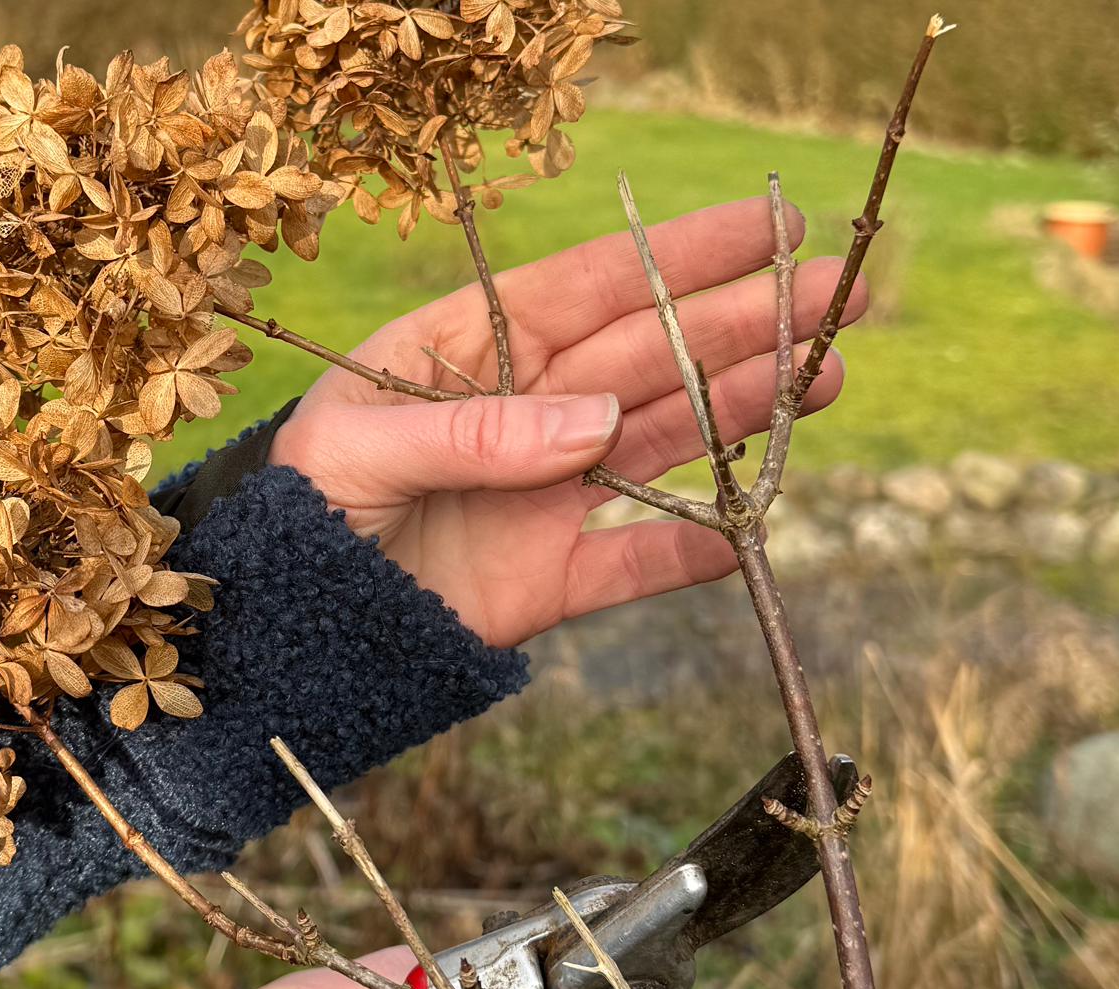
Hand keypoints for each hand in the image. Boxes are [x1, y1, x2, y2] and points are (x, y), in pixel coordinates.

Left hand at [268, 196, 867, 647]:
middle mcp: (526, 413)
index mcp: (473, 352)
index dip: (683, 257)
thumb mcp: (357, 451)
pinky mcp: (552, 580)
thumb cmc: (300, 510)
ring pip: (663, 446)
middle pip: (650, 360)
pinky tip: (750, 532)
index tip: (770, 230)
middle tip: (838, 298)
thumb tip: (596, 424)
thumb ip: (473, 433)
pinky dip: (693, 551)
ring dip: (742, 414)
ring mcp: (546, 495)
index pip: (594, 289)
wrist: (280, 628)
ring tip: (824, 376)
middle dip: (743, 326)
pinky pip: (636, 561)